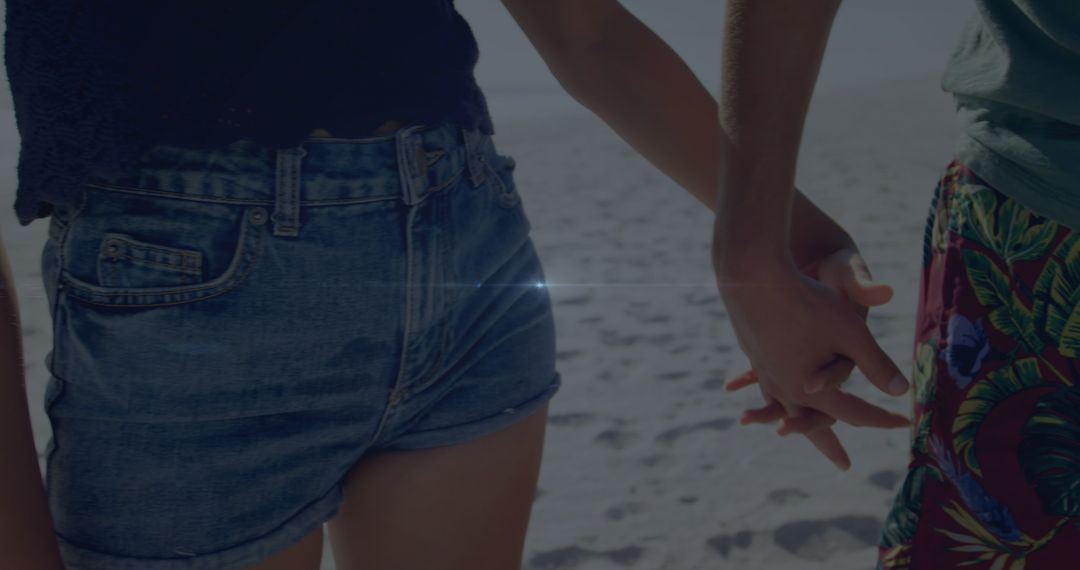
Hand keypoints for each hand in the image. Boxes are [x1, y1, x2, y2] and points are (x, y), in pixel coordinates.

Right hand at [716, 246, 909, 468]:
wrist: (752, 277)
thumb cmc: (807, 302)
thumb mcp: (850, 332)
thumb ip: (875, 363)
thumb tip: (902, 391)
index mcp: (811, 391)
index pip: (854, 413)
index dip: (881, 419)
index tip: (903, 423)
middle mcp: (786, 390)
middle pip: (814, 423)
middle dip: (831, 443)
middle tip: (843, 464)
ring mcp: (767, 374)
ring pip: (787, 406)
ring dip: (799, 421)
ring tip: (799, 433)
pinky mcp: (755, 356)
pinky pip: (771, 385)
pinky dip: (777, 396)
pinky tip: (775, 395)